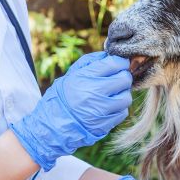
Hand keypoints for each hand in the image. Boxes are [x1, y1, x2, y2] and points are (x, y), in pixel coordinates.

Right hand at [10, 52, 131, 170]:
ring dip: (122, 93)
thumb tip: (110, 55)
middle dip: (123, 76)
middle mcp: (95, 93)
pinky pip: (122, 112)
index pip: (115, 64)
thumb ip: (91, 61)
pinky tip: (109, 106)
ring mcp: (101, 110)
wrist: (52, 124)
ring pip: (126, 97)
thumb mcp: (72, 74)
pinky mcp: (105, 124)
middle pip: (125, 79)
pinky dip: (119, 108)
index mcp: (85, 77)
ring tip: (113, 93)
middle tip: (117, 78)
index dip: (120, 62)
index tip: (119, 64)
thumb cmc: (63, 95)